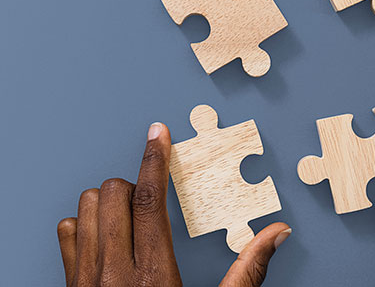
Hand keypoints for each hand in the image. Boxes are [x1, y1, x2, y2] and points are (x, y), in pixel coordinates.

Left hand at [57, 123, 290, 286]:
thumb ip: (248, 271)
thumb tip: (276, 233)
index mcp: (153, 275)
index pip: (148, 200)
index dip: (154, 160)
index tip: (158, 134)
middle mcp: (112, 273)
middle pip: (113, 195)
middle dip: (134, 183)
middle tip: (152, 196)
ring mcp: (85, 281)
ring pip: (86, 209)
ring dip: (109, 202)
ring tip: (131, 215)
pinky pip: (66, 236)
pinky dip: (84, 226)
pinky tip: (106, 237)